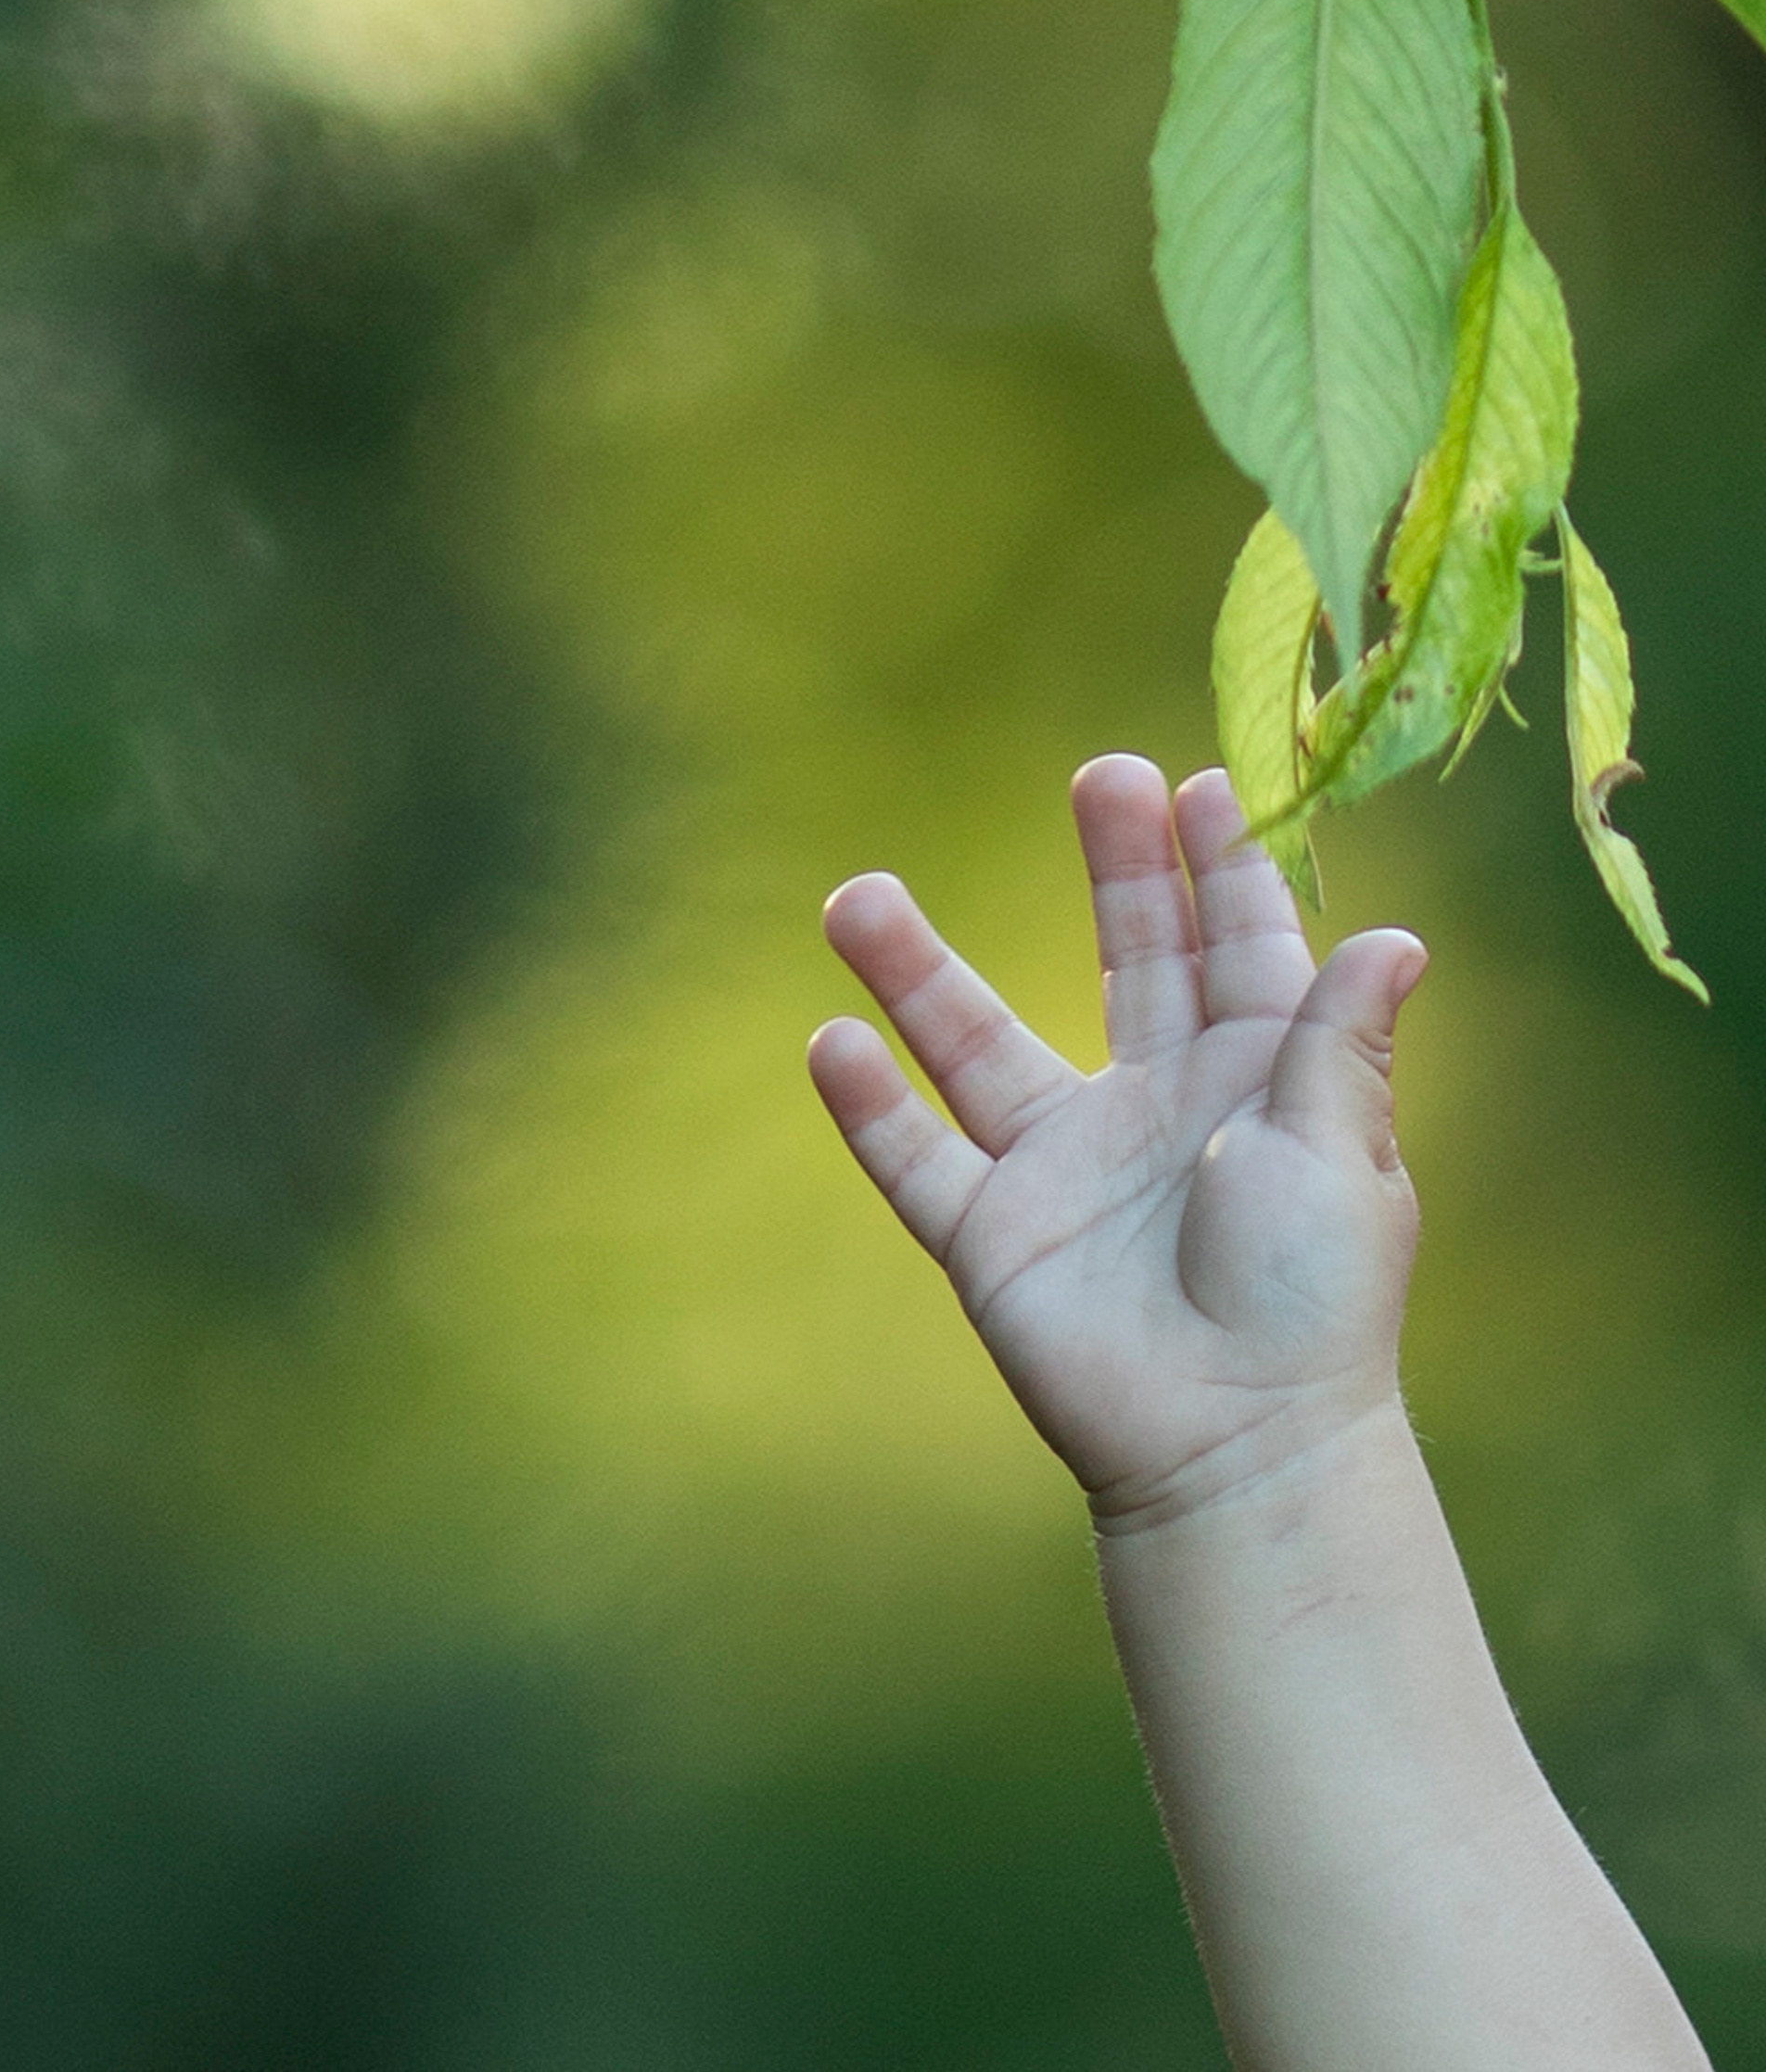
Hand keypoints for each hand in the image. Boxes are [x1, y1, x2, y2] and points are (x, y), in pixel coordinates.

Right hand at [808, 755, 1429, 1529]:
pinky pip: (916, 1158)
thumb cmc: (1312, 1303)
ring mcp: (1062, 1165)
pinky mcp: (991, 1233)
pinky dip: (869, 1108)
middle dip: (1114, 867)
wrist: (1236, 1449)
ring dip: (915, 972)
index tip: (1203, 782)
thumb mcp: (1339, 1156)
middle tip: (1099, 775)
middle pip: (1123, 957)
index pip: (1237, 947)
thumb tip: (1396, 935)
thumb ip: (1339, 1043)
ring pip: (973, 1043)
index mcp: (1251, 1080)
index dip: (1222, 867)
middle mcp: (1152, 1103)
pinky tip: (828, 1042)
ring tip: (857, 895)